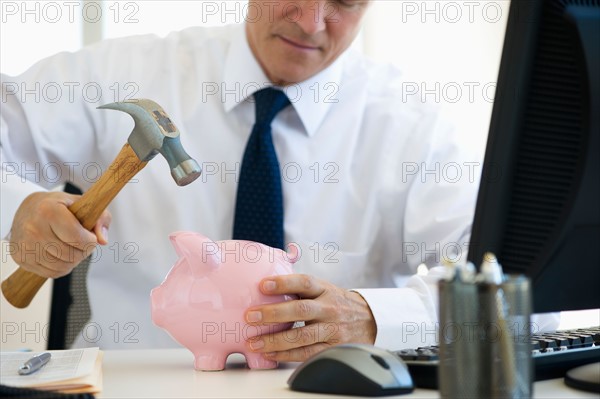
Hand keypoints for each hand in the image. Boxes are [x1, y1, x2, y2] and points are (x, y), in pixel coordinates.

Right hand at [8, 191, 110, 277]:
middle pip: (70, 255)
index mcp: (49, 210)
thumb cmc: (60, 207)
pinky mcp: (21, 258)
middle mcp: (33, 228)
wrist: (29, 209)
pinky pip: (51, 273)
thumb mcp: (84, 204)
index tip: (90, 236)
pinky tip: (61, 255)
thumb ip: (101, 219)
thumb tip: (103, 241)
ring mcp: (25, 245)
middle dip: (84, 251)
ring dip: (74, 261)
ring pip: (62, 266)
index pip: (77, 238)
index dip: (90, 241)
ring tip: (73, 247)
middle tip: (83, 243)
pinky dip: (62, 267)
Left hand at [244, 274, 376, 361]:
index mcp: (324, 289)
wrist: (369, 320)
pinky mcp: (331, 348)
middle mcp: (329, 308)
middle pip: (300, 310)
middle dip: (273, 313)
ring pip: (301, 336)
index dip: (283, 283)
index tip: (262, 285)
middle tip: (250, 316)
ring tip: (253, 342)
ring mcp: (331, 329)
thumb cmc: (337, 303)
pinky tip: (269, 353)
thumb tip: (266, 281)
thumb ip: (300, 287)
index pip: (304, 282)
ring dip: (274, 340)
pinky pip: (306, 353)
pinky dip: (285, 355)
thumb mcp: (324, 288)